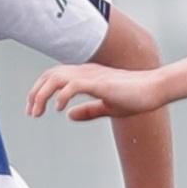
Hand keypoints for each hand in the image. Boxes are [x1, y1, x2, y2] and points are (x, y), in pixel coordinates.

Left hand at [27, 63, 168, 121]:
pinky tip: (59, 108)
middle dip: (35, 93)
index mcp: (86, 75)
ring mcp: (92, 76)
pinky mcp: (100, 83)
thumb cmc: (136, 97)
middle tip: (31, 113)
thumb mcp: (108, 107)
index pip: (55, 76)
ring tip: (37, 112)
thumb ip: (88, 111)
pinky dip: (62, 96)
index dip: (40, 90)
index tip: (33, 108)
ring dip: (42, 94)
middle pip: (50, 74)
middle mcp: (86, 72)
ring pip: (57, 78)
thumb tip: (69, 115)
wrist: (155, 89)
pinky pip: (73, 85)